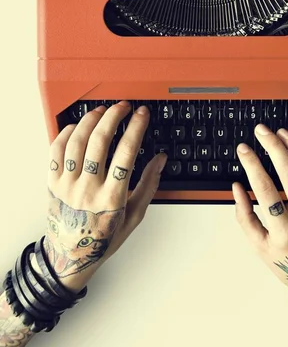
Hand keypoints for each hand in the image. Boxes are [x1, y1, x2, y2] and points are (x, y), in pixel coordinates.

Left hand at [44, 101, 165, 292]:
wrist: (70, 256)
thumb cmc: (104, 237)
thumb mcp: (134, 216)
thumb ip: (149, 185)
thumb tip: (161, 159)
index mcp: (112, 197)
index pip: (126, 153)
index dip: (136, 128)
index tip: (142, 114)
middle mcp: (88, 189)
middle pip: (100, 141)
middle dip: (114, 116)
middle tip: (123, 106)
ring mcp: (67, 185)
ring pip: (77, 142)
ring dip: (91, 120)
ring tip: (102, 110)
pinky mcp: (52, 183)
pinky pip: (56, 150)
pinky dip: (66, 133)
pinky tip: (78, 126)